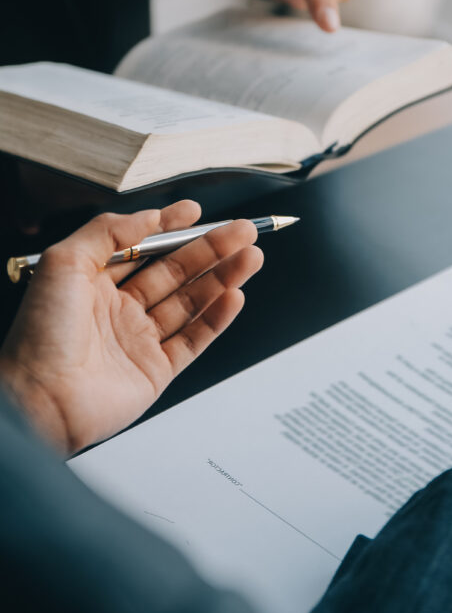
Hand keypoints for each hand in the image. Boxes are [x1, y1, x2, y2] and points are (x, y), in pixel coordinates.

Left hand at [0, 202, 262, 454]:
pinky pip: (194, 339)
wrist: (40, 400)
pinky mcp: (156, 370)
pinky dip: (217, 318)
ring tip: (250, 258)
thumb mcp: (63, 261)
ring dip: (223, 278)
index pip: (141, 248)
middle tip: (241, 232)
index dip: (170, 228)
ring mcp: (139, 340)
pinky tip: (234, 297)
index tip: (195, 212)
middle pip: (176, 271)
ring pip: (191, 302)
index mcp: (93, 282)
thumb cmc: (39, 336)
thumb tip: (147, 217)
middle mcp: (118, 309)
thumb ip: (107, 231)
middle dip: (211, 249)